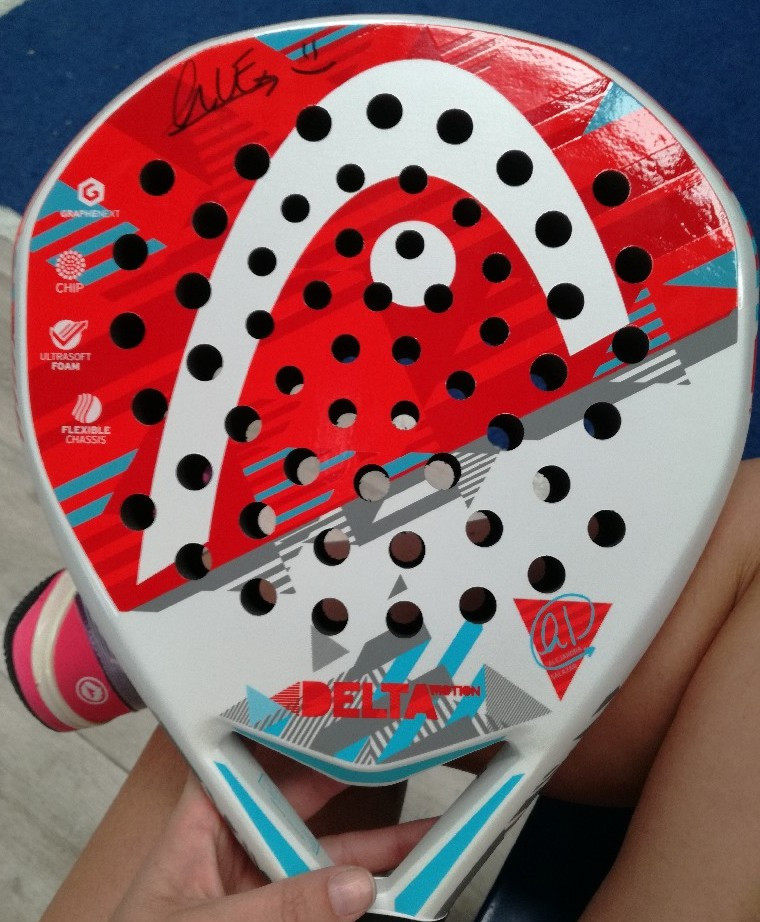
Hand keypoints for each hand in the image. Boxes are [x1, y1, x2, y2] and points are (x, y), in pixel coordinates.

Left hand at [111, 760, 432, 921]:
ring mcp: (260, 886)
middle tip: (403, 768)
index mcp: (202, 825)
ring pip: (326, 855)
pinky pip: (327, 899)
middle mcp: (236, 848)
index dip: (295, 728)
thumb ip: (281, 906)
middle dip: (356, 785)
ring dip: (373, 850)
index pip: (250, 757)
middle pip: (305, 802)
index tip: (342, 713)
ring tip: (425, 839)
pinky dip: (362, 895)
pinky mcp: (280, 917)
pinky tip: (394, 891)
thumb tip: (352, 887)